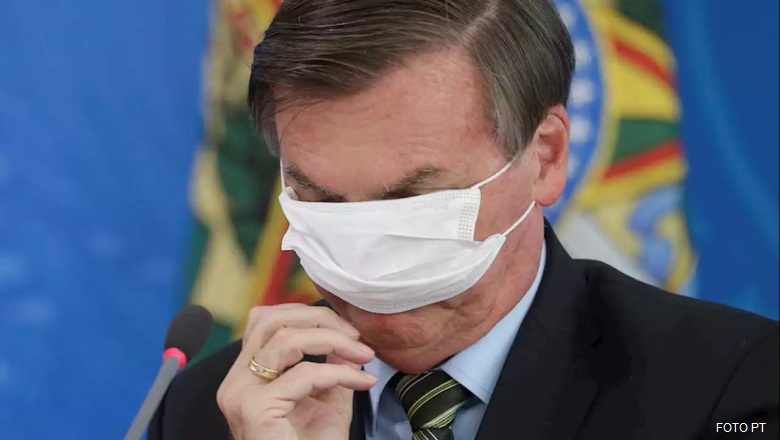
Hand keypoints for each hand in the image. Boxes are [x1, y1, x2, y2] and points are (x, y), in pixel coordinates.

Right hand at [216, 304, 376, 439]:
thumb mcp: (327, 396)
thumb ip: (331, 362)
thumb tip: (346, 333)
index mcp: (247, 375)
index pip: (265, 320)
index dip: (307, 314)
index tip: (346, 328)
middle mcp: (236, 381)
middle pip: (271, 320)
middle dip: (320, 319)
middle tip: (355, 335)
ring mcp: (241, 394)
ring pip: (285, 339)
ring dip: (333, 341)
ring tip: (363, 354)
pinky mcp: (256, 409)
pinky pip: (304, 374)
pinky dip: (339, 372)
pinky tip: (362, 381)